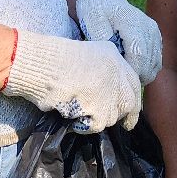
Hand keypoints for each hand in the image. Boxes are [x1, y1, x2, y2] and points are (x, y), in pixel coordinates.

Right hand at [6, 29, 141, 131]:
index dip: (131, 97)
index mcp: (113, 56)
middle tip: (119, 124)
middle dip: (124, 115)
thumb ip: (101, 67)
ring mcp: (111, 92)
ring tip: (78, 110)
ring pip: (111, 116)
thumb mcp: (85, 52)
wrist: (43, 65)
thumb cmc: (54, 57)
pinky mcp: (100, 109)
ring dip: (97, 118)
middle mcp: (117, 73)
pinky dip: (84, 125)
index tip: (130, 111)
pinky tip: (71, 115)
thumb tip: (105, 88)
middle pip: (128, 102)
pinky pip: (96, 125)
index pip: (133, 82)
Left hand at [74, 0, 161, 83]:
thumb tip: (113, 57)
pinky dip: (145, 68)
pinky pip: (156, 62)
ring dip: (141, 73)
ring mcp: (154, 33)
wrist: (106, 0)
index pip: (139, 55)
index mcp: (133, 23)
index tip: (116, 77)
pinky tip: (130, 66)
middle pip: (149, 64)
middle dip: (134, 75)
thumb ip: (102, 39)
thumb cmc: (96, 11)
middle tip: (117, 77)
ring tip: (123, 71)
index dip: (130, 72)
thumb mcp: (93, 21)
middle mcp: (148, 28)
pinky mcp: (156, 38)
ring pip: (155, 65)